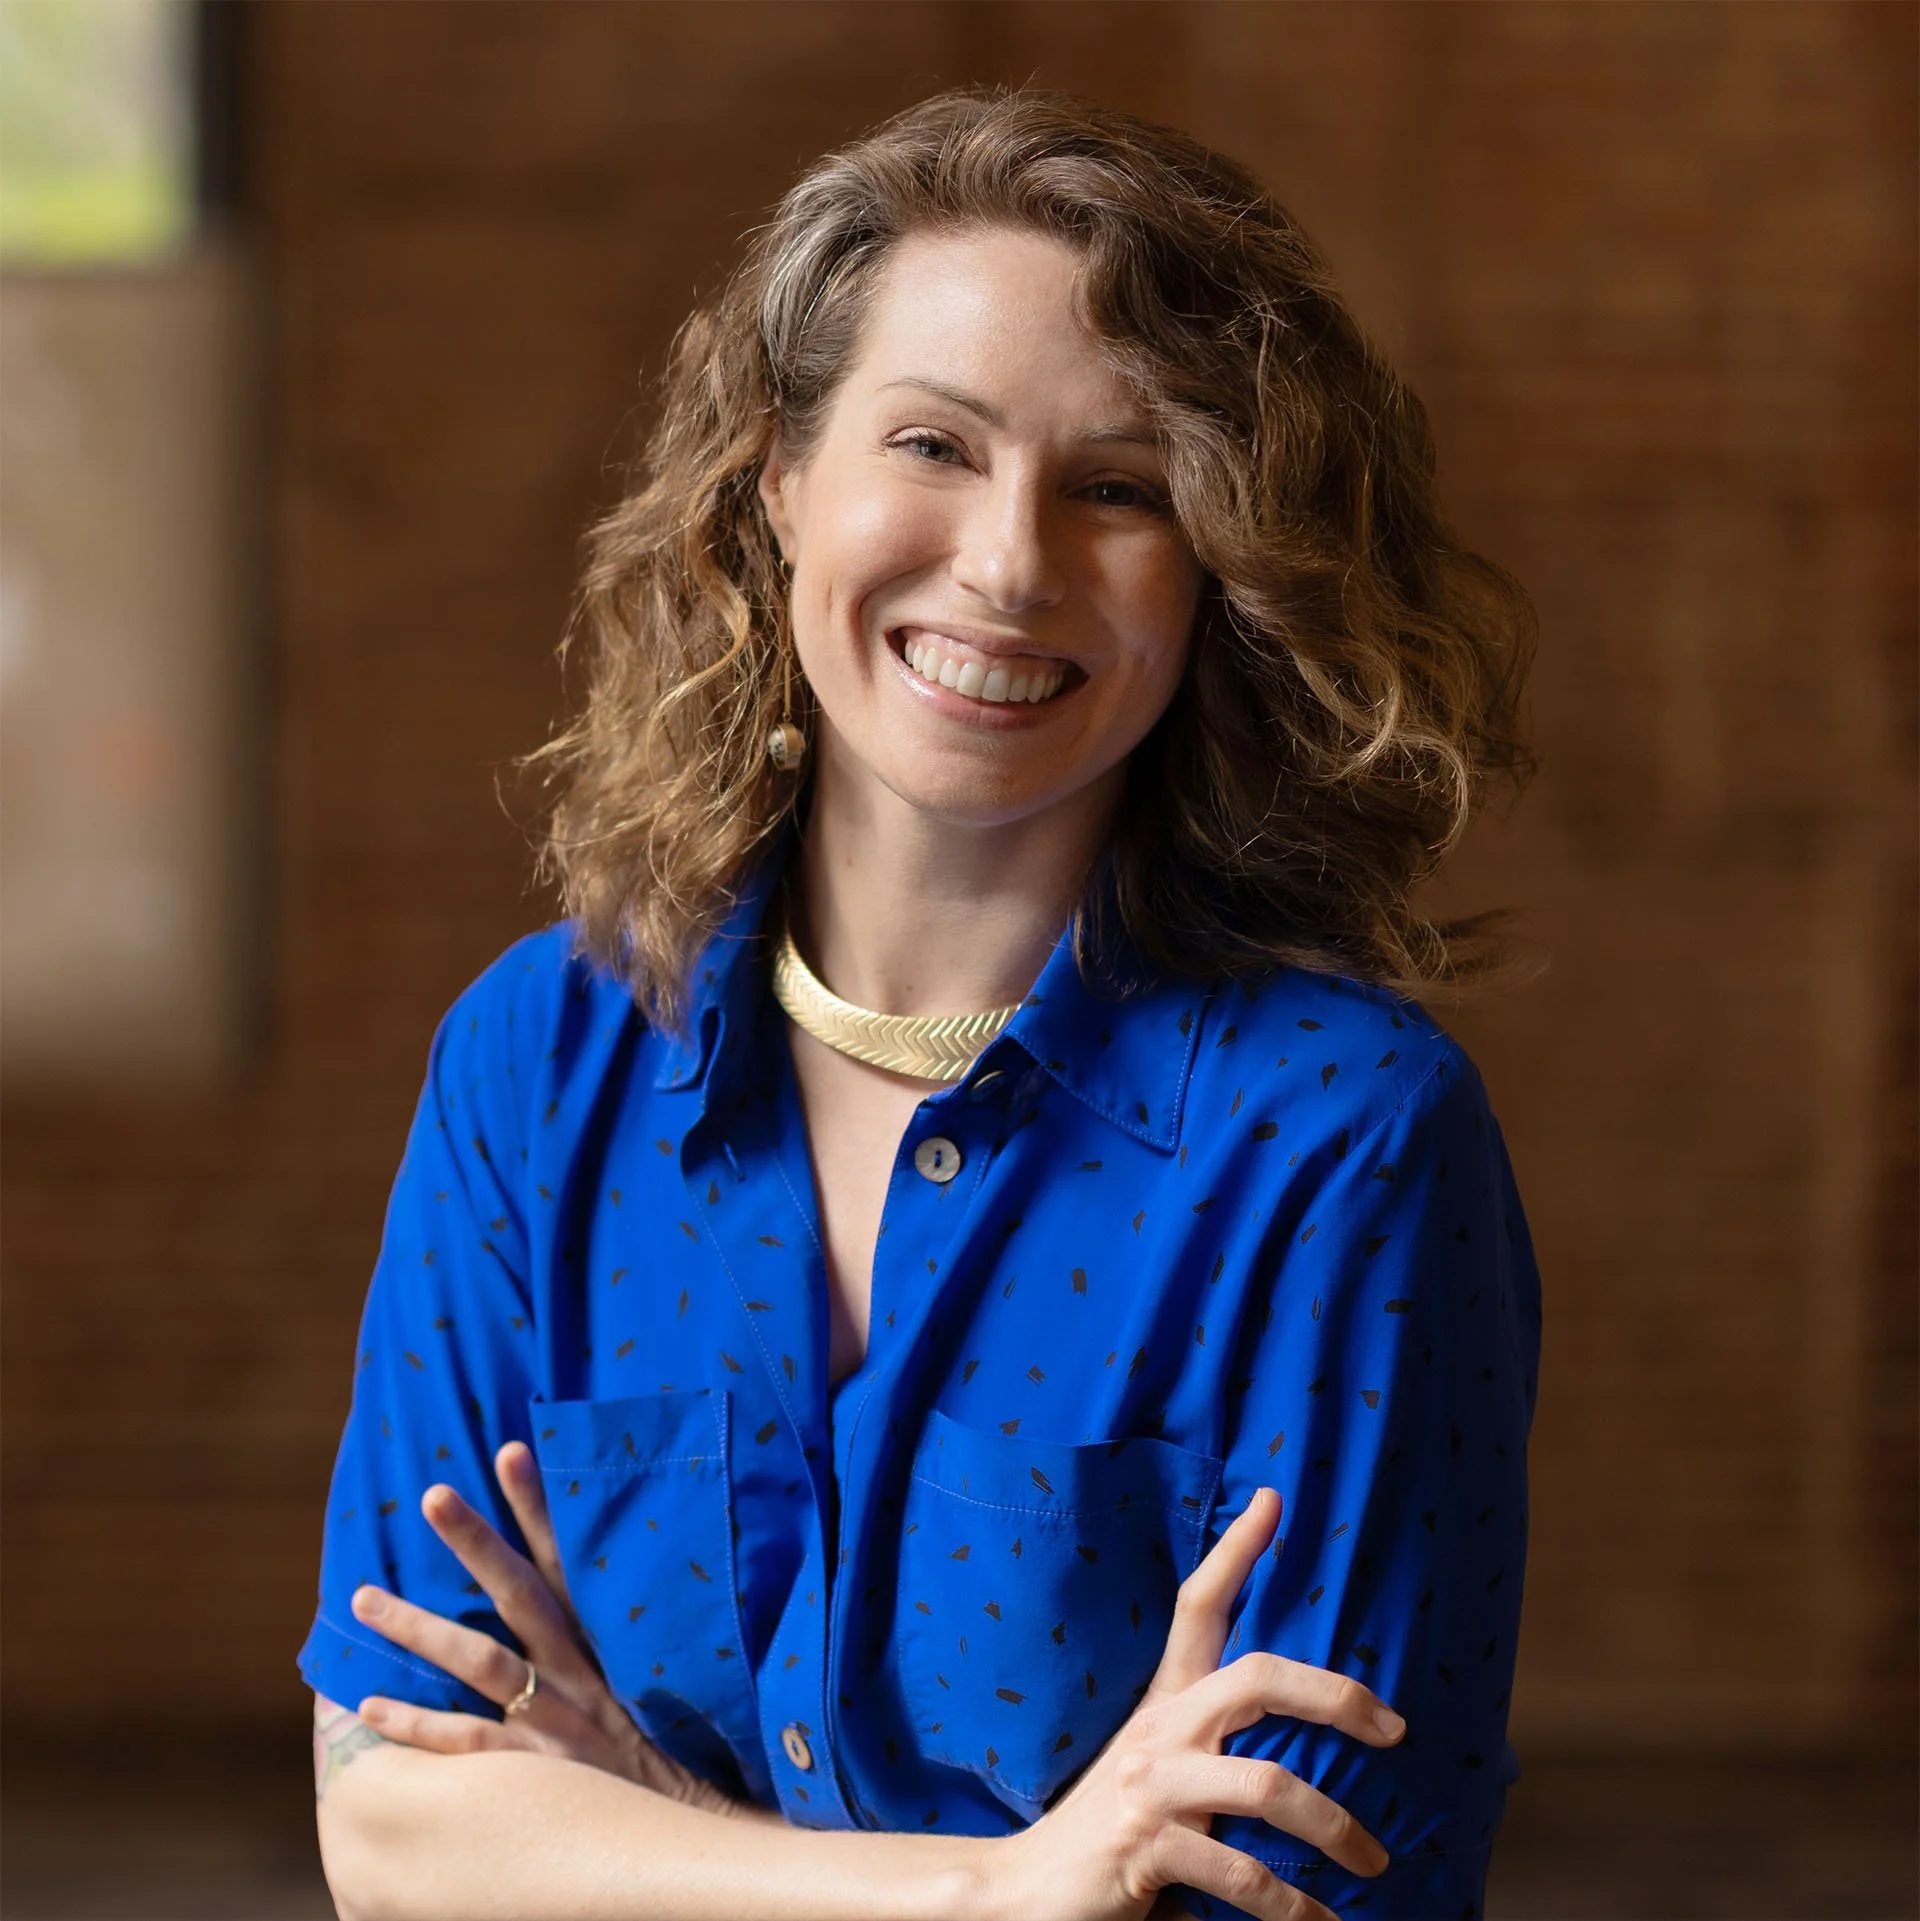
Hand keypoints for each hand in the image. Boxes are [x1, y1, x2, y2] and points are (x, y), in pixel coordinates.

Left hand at [347, 1440, 753, 1821]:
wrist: (696, 1825)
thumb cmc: (673, 1746)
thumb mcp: (654, 1676)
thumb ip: (617, 1633)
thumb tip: (584, 1581)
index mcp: (607, 1639)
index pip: (569, 1558)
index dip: (541, 1506)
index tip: (510, 1450)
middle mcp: (580, 1669)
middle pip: (519, 1593)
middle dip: (475, 1542)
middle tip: (431, 1495)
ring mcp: (556, 1719)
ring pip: (479, 1660)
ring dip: (418, 1627)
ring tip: (364, 1599)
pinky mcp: (537, 1769)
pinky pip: (468, 1742)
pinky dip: (417, 1724)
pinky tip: (369, 1707)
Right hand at [989, 1487, 1403, 1920]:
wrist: (1025, 1893)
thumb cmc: (1113, 1834)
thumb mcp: (1163, 1775)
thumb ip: (1216, 1757)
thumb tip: (1308, 1759)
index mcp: (1167, 1702)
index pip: (1199, 1605)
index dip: (1236, 1550)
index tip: (1273, 1499)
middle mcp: (1161, 1729)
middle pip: (1258, 1677)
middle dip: (1335, 1697)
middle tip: (1394, 1729)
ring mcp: (1153, 1785)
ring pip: (1269, 1786)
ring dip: (1336, 1829)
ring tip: (1375, 1859)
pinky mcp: (1148, 1846)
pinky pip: (1244, 1876)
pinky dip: (1296, 1909)